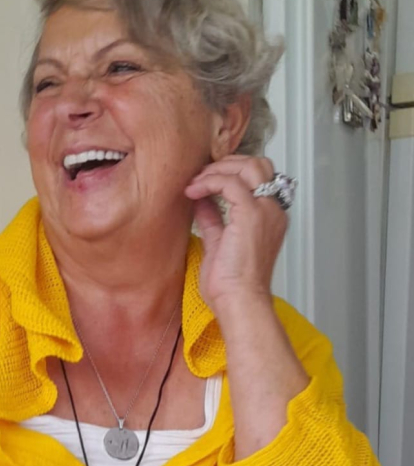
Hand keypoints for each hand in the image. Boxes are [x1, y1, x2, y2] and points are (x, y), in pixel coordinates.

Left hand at [184, 155, 287, 314]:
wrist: (239, 302)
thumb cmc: (231, 284)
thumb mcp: (219, 242)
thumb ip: (213, 218)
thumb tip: (201, 200)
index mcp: (269, 217)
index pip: (258, 177)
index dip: (231, 171)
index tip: (205, 179)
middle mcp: (272, 210)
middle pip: (258, 165)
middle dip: (225, 163)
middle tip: (200, 176)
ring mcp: (265, 211)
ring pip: (248, 167)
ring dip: (217, 169)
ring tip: (195, 183)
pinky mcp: (251, 215)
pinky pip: (231, 182)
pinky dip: (209, 182)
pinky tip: (193, 192)